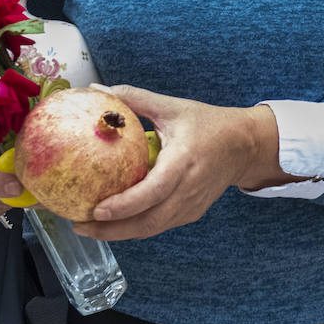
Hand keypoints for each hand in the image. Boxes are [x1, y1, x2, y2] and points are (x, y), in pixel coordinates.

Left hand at [72, 85, 288, 240]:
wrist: (244, 145)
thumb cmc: (208, 123)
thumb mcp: (172, 107)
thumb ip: (134, 98)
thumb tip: (96, 90)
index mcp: (184, 161)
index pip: (153, 191)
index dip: (125, 205)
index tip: (97, 209)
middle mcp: (189, 189)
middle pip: (148, 222)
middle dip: (112, 229)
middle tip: (80, 225)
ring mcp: (191, 205)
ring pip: (152, 229)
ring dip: (120, 233)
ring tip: (89, 227)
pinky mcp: (191, 213)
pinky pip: (159, 225)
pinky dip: (135, 227)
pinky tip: (114, 222)